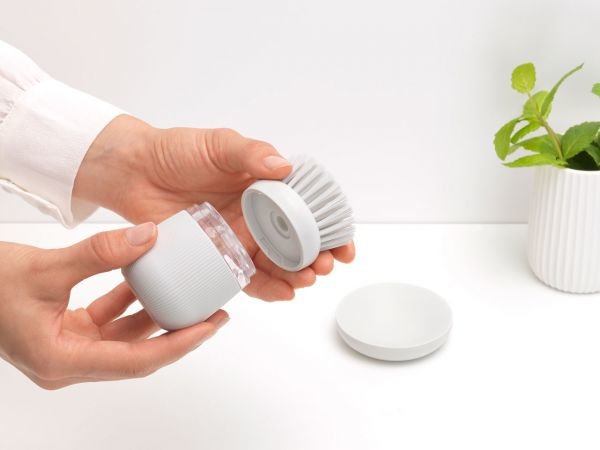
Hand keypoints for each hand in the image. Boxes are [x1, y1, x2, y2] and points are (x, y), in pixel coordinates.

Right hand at [0, 223, 227, 388]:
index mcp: (62, 361)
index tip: (209, 327)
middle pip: (137, 353)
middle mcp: (68, 362)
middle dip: (177, 333)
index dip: (178, 345)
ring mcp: (68, 348)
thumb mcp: (46, 268)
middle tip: (214, 314)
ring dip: (154, 315)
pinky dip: (128, 302)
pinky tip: (147, 279)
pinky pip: (108, 320)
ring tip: (191, 297)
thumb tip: (148, 236)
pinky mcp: (67, 332)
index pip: (136, 361)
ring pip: (124, 337)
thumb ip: (100, 253)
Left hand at [74, 115, 354, 299]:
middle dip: (317, 257)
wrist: (134, 171)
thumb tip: (285, 167)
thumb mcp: (219, 144)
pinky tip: (283, 293)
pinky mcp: (217, 257)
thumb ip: (250, 153)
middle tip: (324, 265)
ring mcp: (239, 238)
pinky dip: (267, 288)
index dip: (329, 227)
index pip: (307, 210)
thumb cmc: (177, 151)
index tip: (343, 242)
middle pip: (297, 243)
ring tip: (306, 280)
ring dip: (296, 275)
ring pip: (277, 264)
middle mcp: (257, 216)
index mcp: (265, 188)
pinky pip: (246, 278)